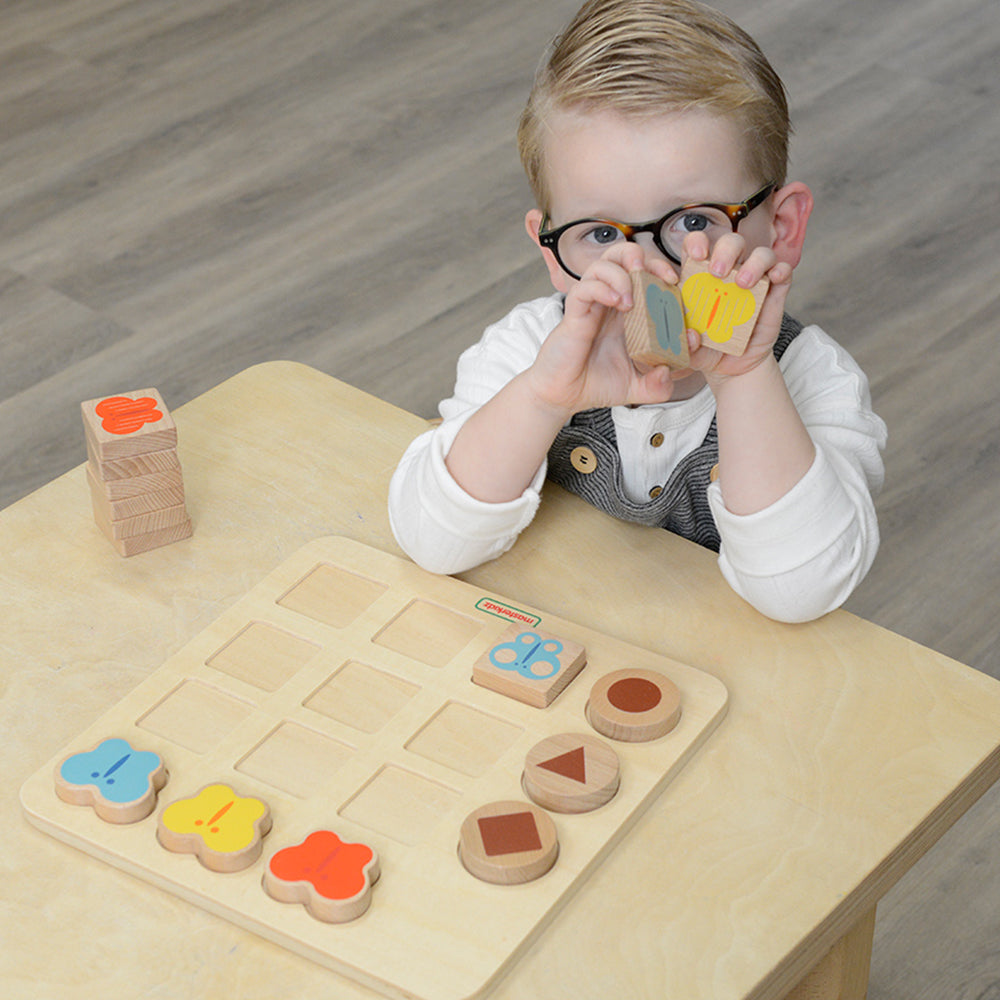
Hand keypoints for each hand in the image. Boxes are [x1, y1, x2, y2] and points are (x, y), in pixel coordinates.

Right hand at [524, 243, 679, 415]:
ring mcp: (592, 306)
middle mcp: (610, 303)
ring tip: (631, 298)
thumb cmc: (596, 384)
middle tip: (661, 277)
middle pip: (625, 257)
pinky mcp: (574, 313)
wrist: (564, 397)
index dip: (663, 272)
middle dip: (646, 258)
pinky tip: (616, 303)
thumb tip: (667, 370)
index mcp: (629, 313)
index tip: (677, 287)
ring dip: (623, 273)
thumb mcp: (638, 388)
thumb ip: (659, 386)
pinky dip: (602, 288)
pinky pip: (585, 287)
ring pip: (604, 264)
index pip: (648, 275)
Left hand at [681, 232, 793, 386]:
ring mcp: (754, 279)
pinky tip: (774, 278)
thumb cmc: (707, 350)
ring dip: (753, 262)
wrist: (734, 367)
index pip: (697, 245)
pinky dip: (780, 269)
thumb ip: (684, 344)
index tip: (695, 255)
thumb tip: (691, 335)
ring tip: (743, 284)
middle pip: (730, 242)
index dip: (695, 242)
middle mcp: (729, 271)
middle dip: (724, 250)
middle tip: (717, 272)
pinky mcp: (774, 291)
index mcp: (701, 276)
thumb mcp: (689, 350)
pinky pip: (783, 269)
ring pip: (760, 252)